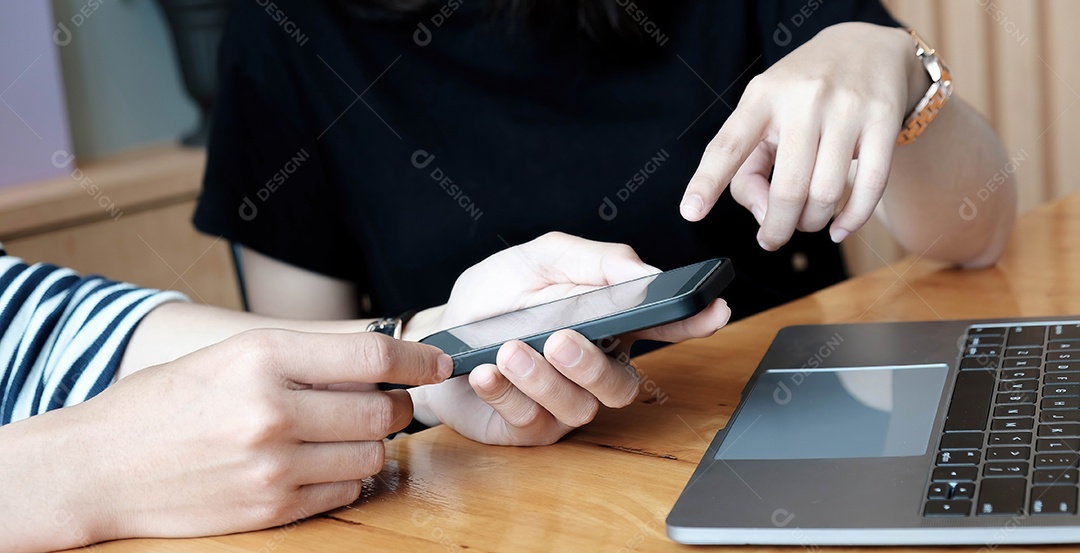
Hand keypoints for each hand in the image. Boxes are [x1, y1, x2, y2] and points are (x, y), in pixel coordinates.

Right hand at [25, 330, 449, 545]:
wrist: (95, 467)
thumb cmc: (161, 405)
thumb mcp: (228, 356)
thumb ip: (302, 355)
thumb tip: (376, 355)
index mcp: (261, 356)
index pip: (371, 352)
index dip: (417, 357)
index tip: (437, 362)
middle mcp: (271, 409)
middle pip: (381, 408)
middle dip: (398, 405)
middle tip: (388, 402)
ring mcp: (272, 465)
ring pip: (371, 455)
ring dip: (372, 444)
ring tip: (345, 435)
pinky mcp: (269, 509)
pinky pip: (345, 493)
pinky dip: (347, 478)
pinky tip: (321, 465)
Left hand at [407, 232, 730, 445]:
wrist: (442, 329)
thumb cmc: (497, 295)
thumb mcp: (542, 258)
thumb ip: (595, 261)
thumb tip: (646, 271)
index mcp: (609, 324)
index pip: (663, 327)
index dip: (694, 322)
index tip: (715, 308)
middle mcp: (594, 369)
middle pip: (622, 386)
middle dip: (593, 365)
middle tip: (561, 338)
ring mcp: (564, 403)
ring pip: (578, 408)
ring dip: (541, 379)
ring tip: (509, 350)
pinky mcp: (528, 428)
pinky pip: (528, 421)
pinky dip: (506, 394)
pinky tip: (487, 371)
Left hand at [680, 22, 926, 249]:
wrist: (866, 48)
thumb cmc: (803, 92)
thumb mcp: (763, 113)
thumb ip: (748, 167)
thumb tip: (762, 215)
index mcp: (761, 97)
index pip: (728, 145)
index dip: (707, 182)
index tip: (690, 212)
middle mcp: (802, 100)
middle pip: (787, 189)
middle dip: (778, 227)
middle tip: (774, 236)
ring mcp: (846, 109)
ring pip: (826, 194)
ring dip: (813, 223)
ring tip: (808, 221)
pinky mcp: (882, 120)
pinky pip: (870, 186)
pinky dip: (852, 220)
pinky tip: (839, 227)